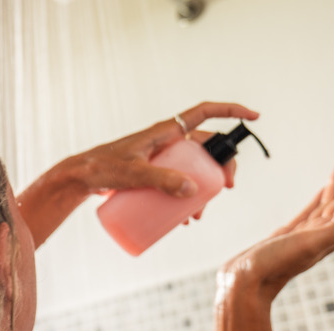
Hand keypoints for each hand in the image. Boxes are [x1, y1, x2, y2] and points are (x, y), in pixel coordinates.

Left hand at [67, 102, 258, 198]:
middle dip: (221, 167)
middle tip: (226, 188)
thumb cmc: (102, 169)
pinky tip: (185, 217)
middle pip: (205, 148)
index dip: (230, 110)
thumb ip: (161, 180)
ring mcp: (160, 158)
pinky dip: (185, 197)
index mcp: (165, 131)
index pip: (204, 113)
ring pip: (193, 169)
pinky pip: (177, 182)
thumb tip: (193, 191)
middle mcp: (166, 142)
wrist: (79, 179)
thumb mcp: (133, 174)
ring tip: (199, 214)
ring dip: (203, 189)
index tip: (254, 117)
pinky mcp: (152, 174)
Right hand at [219, 150, 333, 307]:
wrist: (244, 283)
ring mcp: (305, 233)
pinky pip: (311, 211)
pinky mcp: (288, 234)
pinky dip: (320, 198)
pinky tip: (323, 190)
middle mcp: (322, 233)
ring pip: (328, 203)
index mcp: (330, 235)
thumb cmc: (274, 267)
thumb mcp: (308, 245)